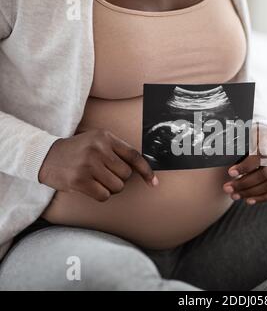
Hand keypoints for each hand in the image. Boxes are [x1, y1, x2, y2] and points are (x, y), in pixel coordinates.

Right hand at [38, 129, 157, 201]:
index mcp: (105, 137)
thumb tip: (141, 170)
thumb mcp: (96, 141)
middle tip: (104, 175)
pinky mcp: (80, 180)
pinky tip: (90, 188)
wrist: (45, 156)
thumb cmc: (76, 151)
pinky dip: (101, 195)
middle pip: (126, 175)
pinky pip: (104, 195)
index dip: (146, 171)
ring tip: (97, 181)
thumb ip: (116, 151)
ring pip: (117, 187)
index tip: (153, 182)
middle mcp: (98, 149)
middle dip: (119, 179)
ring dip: (110, 188)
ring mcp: (89, 164)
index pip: (134, 155)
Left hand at [223, 125, 266, 204]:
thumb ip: (237, 143)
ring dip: (250, 193)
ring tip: (234, 195)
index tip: (230, 172)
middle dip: (244, 183)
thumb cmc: (250, 134)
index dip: (245, 166)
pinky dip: (262, 197)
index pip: (260, 154)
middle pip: (265, 173)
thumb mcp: (244, 132)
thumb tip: (220, 154)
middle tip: (227, 188)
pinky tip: (248, 200)